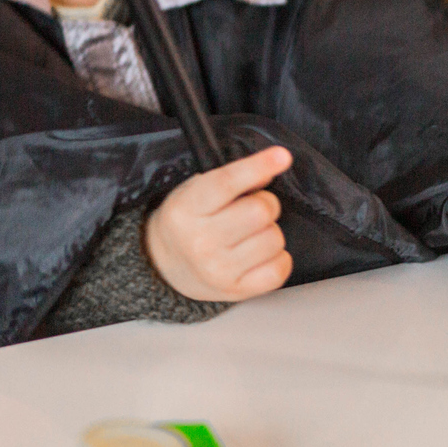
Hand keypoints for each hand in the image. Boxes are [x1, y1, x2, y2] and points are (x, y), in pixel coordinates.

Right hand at [144, 146, 294, 301]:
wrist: (165, 265)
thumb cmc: (187, 222)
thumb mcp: (196, 191)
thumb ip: (231, 178)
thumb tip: (271, 167)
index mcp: (186, 209)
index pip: (227, 183)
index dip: (257, 167)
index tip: (282, 156)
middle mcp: (200, 242)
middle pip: (260, 212)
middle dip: (265, 204)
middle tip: (251, 208)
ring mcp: (218, 270)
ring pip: (274, 239)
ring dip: (270, 231)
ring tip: (250, 234)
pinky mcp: (236, 290)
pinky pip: (280, 268)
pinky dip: (278, 257)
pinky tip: (260, 254)